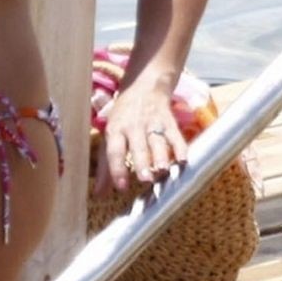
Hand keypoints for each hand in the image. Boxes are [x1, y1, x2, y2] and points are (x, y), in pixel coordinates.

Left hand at [95, 76, 188, 195]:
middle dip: (142, 163)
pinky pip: (176, 135)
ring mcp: (153, 123)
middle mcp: (133, 126)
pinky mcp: (169, 121)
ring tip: (163, 171)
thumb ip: (105, 166)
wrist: (145, 86)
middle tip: (145, 179)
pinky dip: (180, 148)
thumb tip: (98, 194)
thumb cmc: (123, 117)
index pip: (114, 151)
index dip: (116, 169)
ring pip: (158, 141)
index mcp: (115, 130)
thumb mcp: (110, 135)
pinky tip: (183, 160)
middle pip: (138, 147)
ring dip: (161, 157)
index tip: (121, 188)